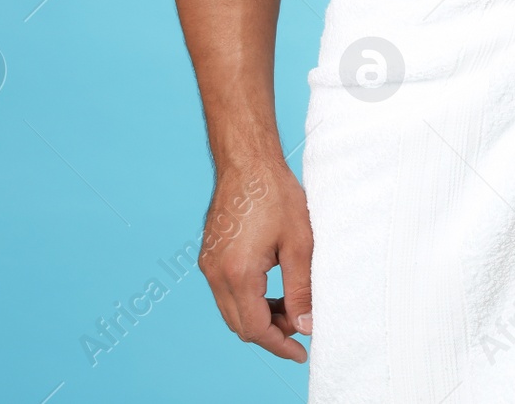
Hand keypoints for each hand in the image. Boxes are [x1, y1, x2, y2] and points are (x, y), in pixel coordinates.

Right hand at [198, 158, 313, 362]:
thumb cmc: (275, 195)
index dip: (279, 345)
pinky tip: (271, 290)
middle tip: (301, 324)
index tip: (301, 352)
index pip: (255, 329)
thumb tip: (306, 325)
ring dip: (259, 316)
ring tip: (290, 306)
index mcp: (237, 273)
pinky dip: (248, 300)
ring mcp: (208, 264)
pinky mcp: (209, 256)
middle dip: (271, 332)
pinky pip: (226, 292)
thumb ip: (301, 289)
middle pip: (240, 325)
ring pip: (232, 310)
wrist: (247, 161)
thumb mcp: (299, 244)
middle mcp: (216, 273)